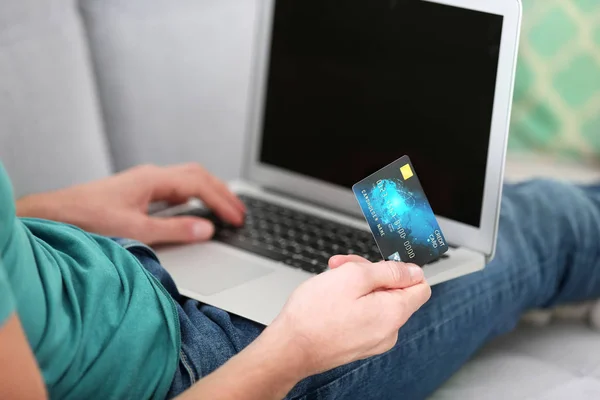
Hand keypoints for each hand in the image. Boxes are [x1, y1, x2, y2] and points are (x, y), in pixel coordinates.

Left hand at [16, 163, 244, 244]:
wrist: (55, 216)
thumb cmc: (87, 220)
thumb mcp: (136, 230)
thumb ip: (174, 230)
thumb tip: (205, 229)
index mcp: (153, 180)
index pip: (199, 184)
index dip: (221, 202)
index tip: (236, 218)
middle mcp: (151, 176)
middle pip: (198, 175)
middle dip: (222, 192)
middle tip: (239, 212)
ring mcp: (145, 182)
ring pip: (188, 179)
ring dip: (209, 192)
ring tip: (225, 209)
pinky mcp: (139, 191)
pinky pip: (176, 188)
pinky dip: (194, 196)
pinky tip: (196, 209)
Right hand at [266, 254, 430, 377]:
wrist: (289, 349)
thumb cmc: (314, 314)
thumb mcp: (353, 277)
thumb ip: (388, 272)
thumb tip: (413, 271)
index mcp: (393, 313)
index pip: (420, 286)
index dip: (402, 268)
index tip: (378, 262)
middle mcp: (389, 331)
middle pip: (394, 291)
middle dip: (370, 273)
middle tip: (342, 266)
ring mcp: (373, 340)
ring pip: (376, 301)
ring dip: (356, 285)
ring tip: (330, 279)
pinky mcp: (358, 344)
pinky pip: (364, 315)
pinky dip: (351, 302)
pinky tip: (330, 297)